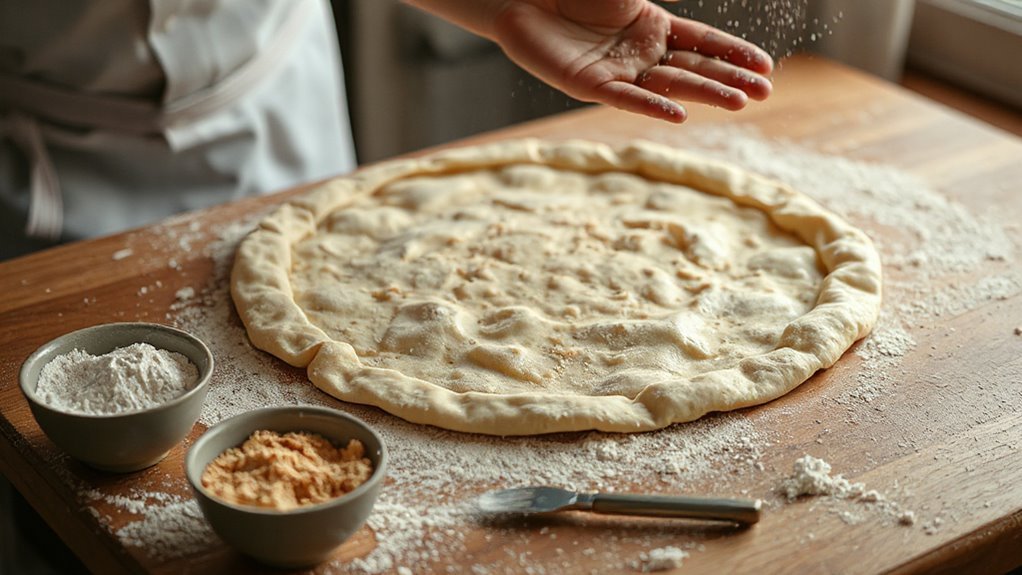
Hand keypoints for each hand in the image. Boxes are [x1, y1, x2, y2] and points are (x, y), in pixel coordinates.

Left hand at [490, 0, 773, 122]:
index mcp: (654, 26)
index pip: (704, 43)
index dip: (735, 54)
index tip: (767, 68)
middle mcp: (640, 53)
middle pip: (693, 67)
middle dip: (729, 79)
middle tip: (764, 93)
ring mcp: (617, 70)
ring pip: (668, 86)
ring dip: (703, 94)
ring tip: (739, 103)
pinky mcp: (588, 84)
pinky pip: (625, 98)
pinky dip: (651, 106)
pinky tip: (679, 115)